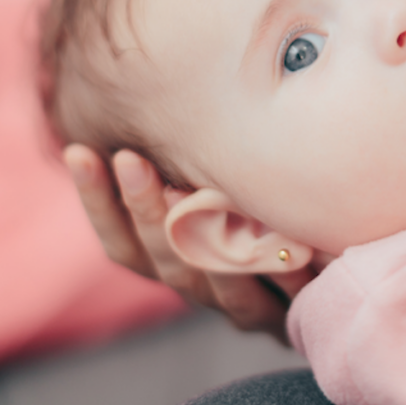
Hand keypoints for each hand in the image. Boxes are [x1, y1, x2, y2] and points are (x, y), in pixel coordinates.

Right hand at [64, 144, 314, 342]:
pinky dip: (262, 268)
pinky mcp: (276, 320)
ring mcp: (233, 307)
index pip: (119, 239)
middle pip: (154, 257)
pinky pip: (261, 299)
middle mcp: (196, 288)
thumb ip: (196, 162)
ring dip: (197, 237)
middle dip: (139, 207)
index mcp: (171, 263)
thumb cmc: (270, 220)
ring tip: (183, 192)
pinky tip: (268, 239)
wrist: (328, 294)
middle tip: (128, 159)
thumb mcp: (228, 187)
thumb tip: (164, 84)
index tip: (77, 152)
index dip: (95, 199)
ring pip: (202, 279)